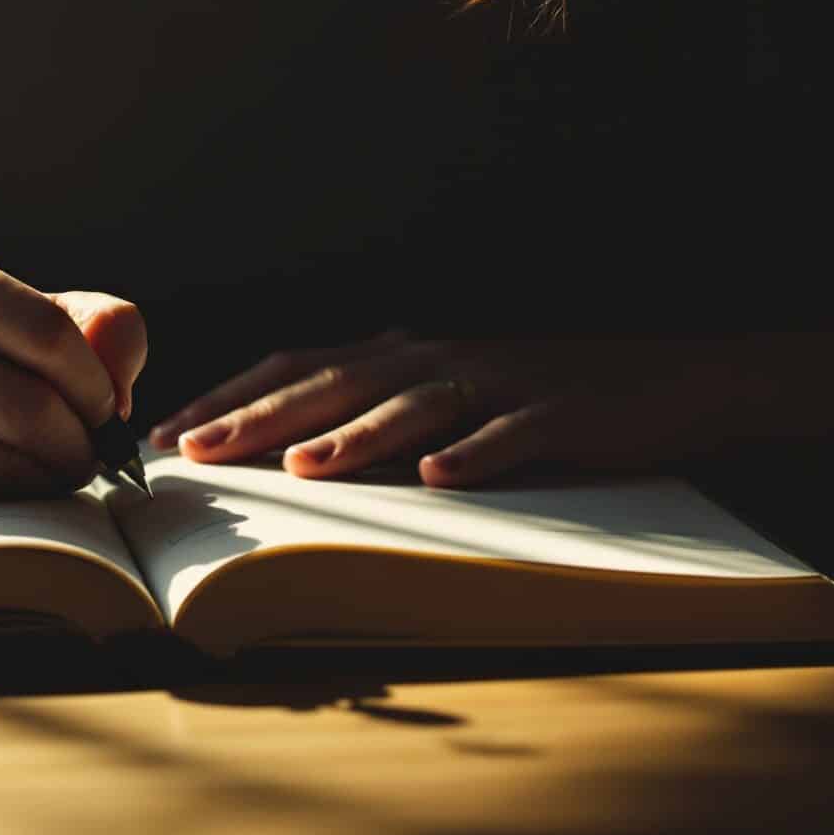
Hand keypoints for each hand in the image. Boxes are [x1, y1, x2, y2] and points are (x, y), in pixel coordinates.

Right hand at [0, 245, 147, 508]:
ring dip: (48, 482)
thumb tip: (123, 380)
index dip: (98, 386)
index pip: (52, 337)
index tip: (106, 409)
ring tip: (49, 472)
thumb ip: (77, 323)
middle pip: (33, 409)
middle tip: (88, 456)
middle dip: (81, 445)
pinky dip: (3, 505)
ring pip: (4, 465)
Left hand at [148, 330, 762, 487]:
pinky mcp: (559, 412)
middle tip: (198, 450)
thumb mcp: (447, 397)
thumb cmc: (541, 399)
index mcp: (403, 355)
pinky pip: (511, 434)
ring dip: (357, 437)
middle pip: (336, 383)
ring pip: (414, 406)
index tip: (167, 432)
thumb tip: (289, 440)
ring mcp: (500, 382)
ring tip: (304, 467)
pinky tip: (442, 479)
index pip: (298, 368)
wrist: (665, 382)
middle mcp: (438, 358)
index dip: (231, 396)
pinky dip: (476, 454)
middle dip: (261, 416)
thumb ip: (378, 410)